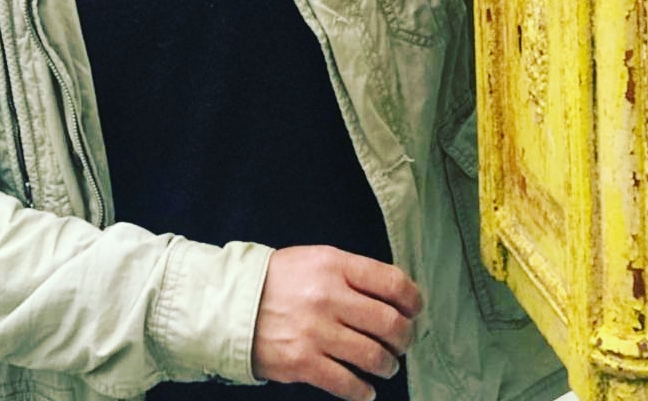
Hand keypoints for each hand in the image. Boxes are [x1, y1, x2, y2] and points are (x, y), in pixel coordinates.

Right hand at [251, 245, 421, 400]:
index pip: (392, 282)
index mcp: (334, 264)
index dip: (413, 300)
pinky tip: (365, 389)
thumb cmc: (281, 281)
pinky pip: (348, 383)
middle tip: (402, 343)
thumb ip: (353, 273)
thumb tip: (396, 297)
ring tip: (385, 365)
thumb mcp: (316, 259)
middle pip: (390, 323)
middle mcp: (328, 296)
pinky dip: (363, 391)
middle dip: (404, 338)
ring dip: (388, 365)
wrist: (233, 304)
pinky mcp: (303, 362)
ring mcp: (316, 331)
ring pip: (374, 357)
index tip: (415, 310)